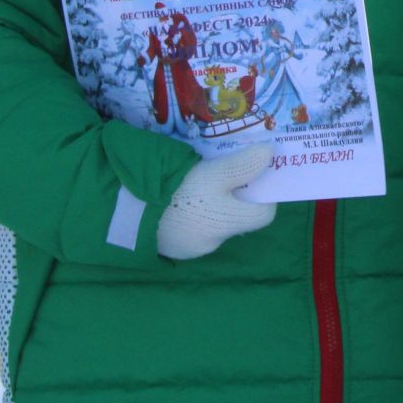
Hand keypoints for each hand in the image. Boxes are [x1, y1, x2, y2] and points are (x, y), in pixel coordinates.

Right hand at [157, 144, 277, 259]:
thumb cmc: (182, 193)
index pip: (263, 215)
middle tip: (222, 173)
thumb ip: (244, 164)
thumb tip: (269, 155)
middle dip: (233, 197)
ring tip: (196, 182)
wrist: (133, 216)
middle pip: (235, 218)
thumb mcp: (215, 172)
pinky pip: (188, 229)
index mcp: (231, 223)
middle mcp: (214, 241)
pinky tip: (176, 198)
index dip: (262, 195)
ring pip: (211, 223)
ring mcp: (191, 247)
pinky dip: (188, 215)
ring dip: (209, 205)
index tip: (253, 175)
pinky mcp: (170, 248)